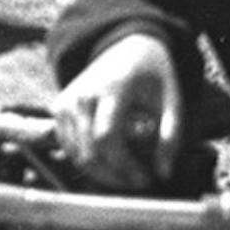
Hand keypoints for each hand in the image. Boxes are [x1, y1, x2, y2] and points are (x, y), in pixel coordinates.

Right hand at [53, 33, 183, 189]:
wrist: (126, 47)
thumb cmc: (152, 77)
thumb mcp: (172, 101)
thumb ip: (171, 137)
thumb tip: (163, 174)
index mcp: (112, 88)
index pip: (107, 137)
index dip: (124, 165)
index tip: (145, 178)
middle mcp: (82, 94)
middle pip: (88, 152)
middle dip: (113, 176)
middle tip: (136, 182)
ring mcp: (66, 101)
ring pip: (75, 154)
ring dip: (100, 173)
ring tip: (126, 173)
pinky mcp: (58, 108)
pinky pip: (68, 147)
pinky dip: (87, 160)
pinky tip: (111, 161)